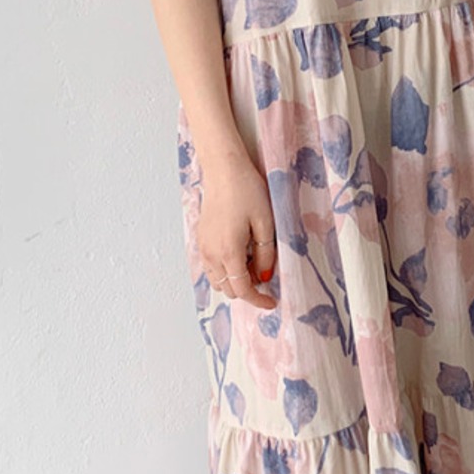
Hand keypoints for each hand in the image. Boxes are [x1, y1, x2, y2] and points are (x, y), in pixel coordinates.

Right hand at [195, 146, 277, 309]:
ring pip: (217, 280)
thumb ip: (265, 254)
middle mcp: (211, 254)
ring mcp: (203, 247)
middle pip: (228, 289)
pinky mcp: (201, 239)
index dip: (258, 300)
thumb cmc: (247, 191)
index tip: (272, 303)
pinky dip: (224, 270)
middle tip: (265, 272)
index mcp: (229, 252)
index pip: (242, 290)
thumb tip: (264, 276)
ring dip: (234, 280)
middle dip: (247, 289)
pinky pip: (211, 267)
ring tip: (252, 261)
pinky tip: (239, 253)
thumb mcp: (265, 223)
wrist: (223, 169)